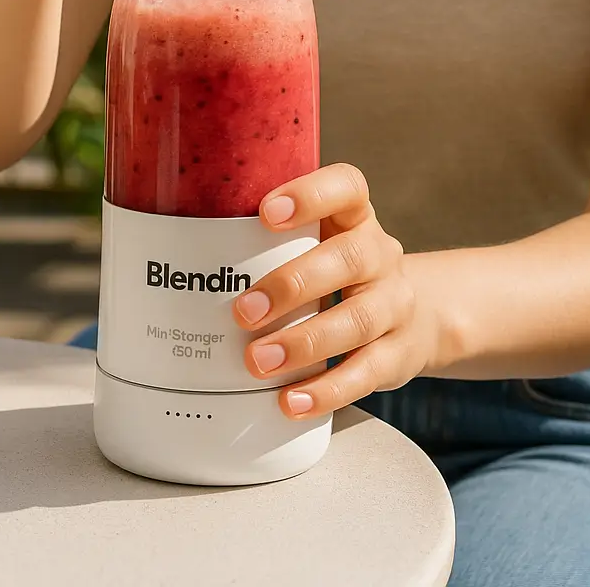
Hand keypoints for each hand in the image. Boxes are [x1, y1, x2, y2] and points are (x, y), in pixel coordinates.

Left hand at [232, 164, 427, 418]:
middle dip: (292, 285)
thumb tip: (173, 260)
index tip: (265, 212)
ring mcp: (394, 304)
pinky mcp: (399, 353)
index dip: (311, 195)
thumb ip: (267, 244)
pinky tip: (291, 401)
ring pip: (359, 320)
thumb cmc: (337, 275)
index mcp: (354, 218)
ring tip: (258, 362)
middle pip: (348, 259)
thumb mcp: (318, 245)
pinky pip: (368, 373)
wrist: (416, 316)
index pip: (346, 187)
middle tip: (243, 312)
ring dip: (304, 343)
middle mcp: (379, 254)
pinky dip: (328, 390)